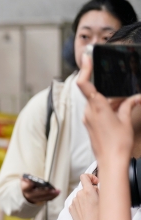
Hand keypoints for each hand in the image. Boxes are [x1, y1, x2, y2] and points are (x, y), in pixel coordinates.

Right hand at [21, 178, 59, 203]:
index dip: (29, 185)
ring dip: (52, 195)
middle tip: (53, 190)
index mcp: (25, 189)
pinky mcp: (41, 200)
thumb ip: (26, 177)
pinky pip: (47, 199)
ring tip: (58, 191)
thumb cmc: (28, 184)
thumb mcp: (25, 180)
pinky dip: (53, 196)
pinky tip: (57, 193)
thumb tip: (28, 174)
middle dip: (46, 192)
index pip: (26, 187)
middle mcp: (30, 195)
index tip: (32, 182)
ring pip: (44, 198)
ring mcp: (35, 199)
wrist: (27, 193)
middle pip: (38, 194)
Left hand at [70, 174, 99, 219]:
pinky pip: (76, 203)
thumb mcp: (105, 200)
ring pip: (80, 196)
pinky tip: (86, 212)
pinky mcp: (70, 208)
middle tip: (97, 200)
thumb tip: (97, 186)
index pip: (84, 176)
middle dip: (91, 191)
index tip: (95, 183)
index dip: (90, 177)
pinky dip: (81, 205)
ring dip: (86, 199)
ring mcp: (73, 201)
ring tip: (92, 208)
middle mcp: (78, 195)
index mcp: (87, 191)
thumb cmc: (100, 217)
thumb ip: (100, 190)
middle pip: (84, 188)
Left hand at [77, 54, 140, 171]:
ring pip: (96, 102)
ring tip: (124, 106)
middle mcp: (88, 112)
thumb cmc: (118, 143)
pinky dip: (107, 108)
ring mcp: (87, 119)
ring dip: (110, 101)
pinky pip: (96, 111)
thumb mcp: (125, 120)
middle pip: (94, 93)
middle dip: (109, 90)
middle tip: (123, 94)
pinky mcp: (89, 125)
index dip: (84, 69)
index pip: (84, 84)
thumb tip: (135, 97)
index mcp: (96, 107)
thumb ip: (128, 105)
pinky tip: (119, 113)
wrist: (110, 161)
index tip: (86, 57)